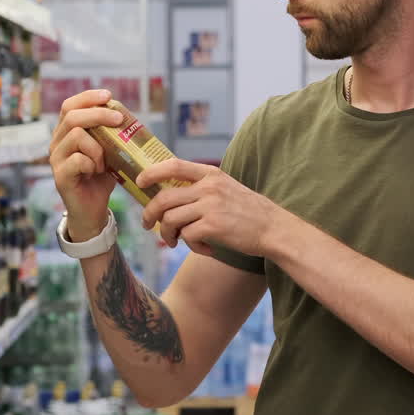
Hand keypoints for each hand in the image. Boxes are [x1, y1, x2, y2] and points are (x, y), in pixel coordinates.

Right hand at [50, 89, 123, 240]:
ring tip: (105, 161)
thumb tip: (126, 114)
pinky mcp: (60, 176)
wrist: (93, 210)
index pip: (70, 106)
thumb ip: (111, 134)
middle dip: (99, 114)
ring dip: (98, 146)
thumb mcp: (109, 151)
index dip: (88, 97)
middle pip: (72, 116)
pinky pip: (78, 159)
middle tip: (119, 120)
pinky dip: (93, 163)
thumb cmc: (101, 178)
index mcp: (67, 133)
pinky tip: (97, 173)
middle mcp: (57, 143)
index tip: (109, 96)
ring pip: (76, 136)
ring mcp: (56, 159)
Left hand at [135, 159, 289, 257]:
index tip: (140, 181)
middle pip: (164, 198)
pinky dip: (190, 246)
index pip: (173, 165)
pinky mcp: (213, 226)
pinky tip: (205, 248)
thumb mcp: (226, 188)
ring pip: (170, 220)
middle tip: (148, 225)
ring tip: (176, 242)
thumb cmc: (248, 212)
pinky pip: (186, 236)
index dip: (152, 172)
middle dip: (150, 214)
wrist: (273, 228)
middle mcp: (208, 187)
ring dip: (168, 234)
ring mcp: (210, 206)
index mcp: (211, 174)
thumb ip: (202, 188)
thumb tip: (170, 197)